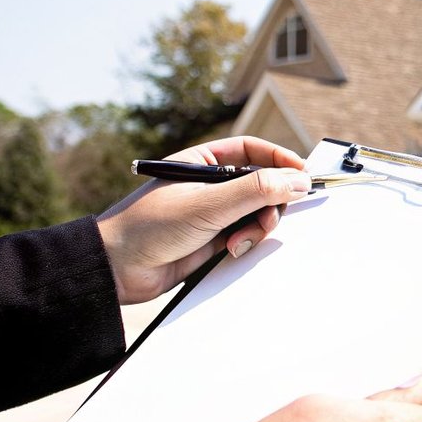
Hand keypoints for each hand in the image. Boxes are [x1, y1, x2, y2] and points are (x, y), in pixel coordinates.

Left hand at [96, 135, 310, 303]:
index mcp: (202, 163)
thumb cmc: (148, 226)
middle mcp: (210, 186)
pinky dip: (246, 243)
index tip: (303, 174)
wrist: (117, 270)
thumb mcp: (208, 203)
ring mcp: (212, 214)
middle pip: (261, 184)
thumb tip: (298, 180)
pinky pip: (245, 236)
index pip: (252, 151)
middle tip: (271, 215)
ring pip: (256, 213)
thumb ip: (256, 190)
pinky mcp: (213, 241)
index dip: (280, 160)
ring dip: (257, 226)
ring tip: (241, 239)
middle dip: (271, 201)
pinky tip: (231, 250)